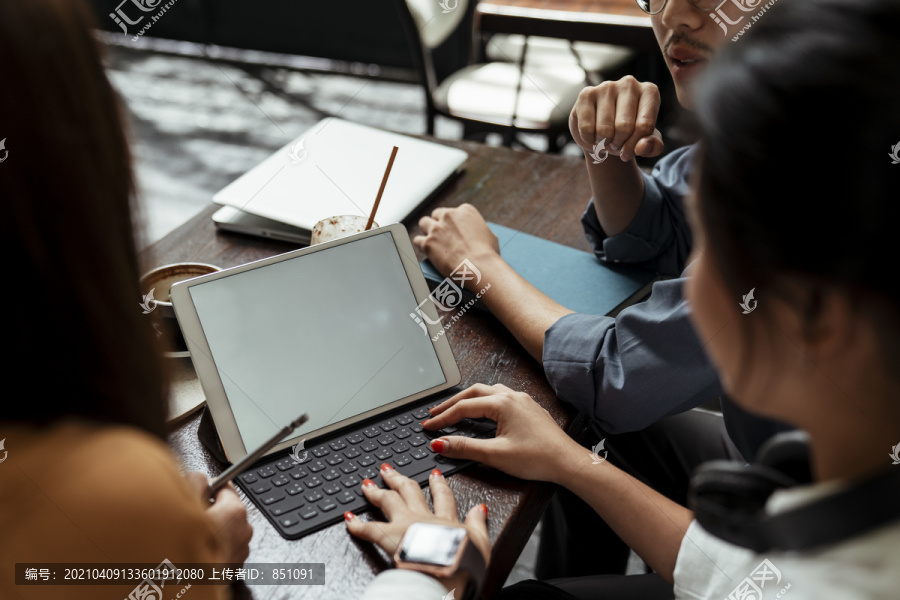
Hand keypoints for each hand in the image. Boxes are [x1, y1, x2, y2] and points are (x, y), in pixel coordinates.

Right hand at [185, 472, 252, 563]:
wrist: (188, 587)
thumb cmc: (187, 550)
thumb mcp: (185, 505)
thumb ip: (194, 483)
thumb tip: (199, 478)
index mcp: (235, 512)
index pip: (226, 486)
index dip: (209, 486)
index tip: (200, 488)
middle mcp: (244, 530)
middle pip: (225, 508)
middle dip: (208, 509)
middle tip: (188, 515)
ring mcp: (240, 551)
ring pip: (224, 530)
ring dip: (209, 530)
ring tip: (189, 536)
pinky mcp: (233, 567)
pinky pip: (223, 548)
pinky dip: (211, 547)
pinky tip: (195, 550)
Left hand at [346, 465, 490, 592]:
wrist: (446, 573)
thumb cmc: (461, 563)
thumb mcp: (480, 544)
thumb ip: (478, 524)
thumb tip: (480, 509)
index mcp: (446, 520)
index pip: (443, 497)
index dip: (438, 484)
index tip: (434, 474)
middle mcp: (423, 517)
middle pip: (410, 491)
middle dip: (398, 479)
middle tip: (388, 470)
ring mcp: (405, 524)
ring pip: (388, 501)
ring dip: (376, 491)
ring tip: (367, 484)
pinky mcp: (389, 537)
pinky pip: (368, 528)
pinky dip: (356, 523)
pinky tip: (348, 518)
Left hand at [413, 204, 499, 284]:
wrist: (480, 267)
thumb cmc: (488, 255)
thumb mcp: (490, 235)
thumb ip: (479, 230)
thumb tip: (478, 234)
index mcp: (465, 211)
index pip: (453, 212)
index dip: (452, 223)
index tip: (454, 231)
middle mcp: (449, 216)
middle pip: (436, 215)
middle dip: (438, 224)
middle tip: (441, 236)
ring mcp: (437, 229)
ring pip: (423, 223)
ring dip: (426, 231)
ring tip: (431, 241)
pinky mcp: (428, 243)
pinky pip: (417, 240)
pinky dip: (421, 246)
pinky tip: (425, 251)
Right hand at [423, 384, 579, 483]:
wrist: (568, 462)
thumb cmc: (538, 458)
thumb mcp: (496, 455)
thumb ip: (465, 448)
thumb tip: (440, 443)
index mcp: (502, 404)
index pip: (463, 407)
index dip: (443, 417)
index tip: (428, 426)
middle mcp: (513, 396)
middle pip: (474, 392)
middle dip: (452, 403)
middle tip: (435, 413)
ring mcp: (523, 401)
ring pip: (489, 392)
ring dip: (469, 399)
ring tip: (455, 409)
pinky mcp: (530, 409)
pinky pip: (502, 397)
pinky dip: (485, 402)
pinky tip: (484, 412)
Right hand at [569, 76, 663, 162]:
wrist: (602, 129)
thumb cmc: (628, 134)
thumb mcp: (646, 142)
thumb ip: (653, 147)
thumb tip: (642, 148)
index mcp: (649, 92)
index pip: (644, 126)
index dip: (635, 146)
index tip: (628, 152)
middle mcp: (629, 84)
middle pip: (624, 127)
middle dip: (618, 143)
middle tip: (616, 143)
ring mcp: (606, 86)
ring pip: (604, 129)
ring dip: (603, 142)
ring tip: (605, 138)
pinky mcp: (586, 94)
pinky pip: (586, 127)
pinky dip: (589, 139)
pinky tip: (592, 133)